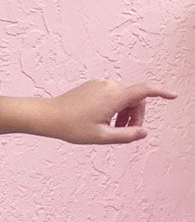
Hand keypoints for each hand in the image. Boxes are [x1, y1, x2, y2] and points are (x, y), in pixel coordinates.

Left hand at [47, 78, 178, 144]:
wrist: (49, 116)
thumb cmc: (72, 127)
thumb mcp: (101, 137)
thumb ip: (125, 135)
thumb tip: (143, 133)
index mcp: (114, 97)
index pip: (144, 91)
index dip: (161, 92)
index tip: (173, 96)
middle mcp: (110, 86)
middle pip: (134, 99)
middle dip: (135, 115)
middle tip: (127, 133)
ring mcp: (101, 84)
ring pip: (123, 98)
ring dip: (124, 113)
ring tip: (113, 129)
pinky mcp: (94, 86)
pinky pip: (112, 95)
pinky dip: (114, 107)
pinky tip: (102, 121)